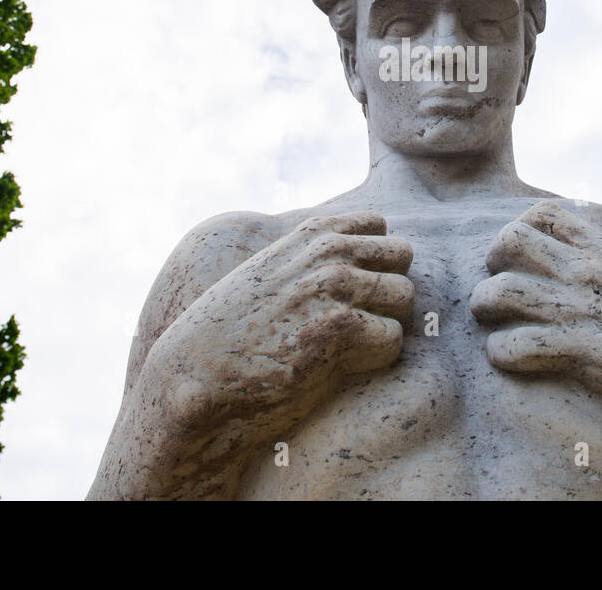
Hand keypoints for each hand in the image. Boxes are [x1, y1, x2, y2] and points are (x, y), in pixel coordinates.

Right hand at [131, 211, 413, 491]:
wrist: (197, 374)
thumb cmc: (232, 334)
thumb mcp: (269, 273)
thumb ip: (310, 258)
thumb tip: (359, 260)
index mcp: (311, 235)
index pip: (379, 226)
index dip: (374, 263)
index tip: (350, 292)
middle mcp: (327, 252)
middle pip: (402, 256)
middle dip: (388, 290)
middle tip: (355, 322)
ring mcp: (333, 285)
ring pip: (404, 296)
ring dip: (384, 325)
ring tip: (345, 347)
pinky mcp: (338, 327)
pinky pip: (393, 338)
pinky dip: (373, 359)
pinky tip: (337, 366)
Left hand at [470, 201, 601, 437]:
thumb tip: (595, 256)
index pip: (544, 214)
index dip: (518, 232)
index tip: (518, 259)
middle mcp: (591, 273)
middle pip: (510, 241)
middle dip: (491, 264)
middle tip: (499, 289)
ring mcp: (586, 311)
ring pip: (501, 292)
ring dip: (486, 309)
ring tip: (495, 325)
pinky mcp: (586, 353)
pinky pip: (517, 346)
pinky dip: (502, 354)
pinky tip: (512, 360)